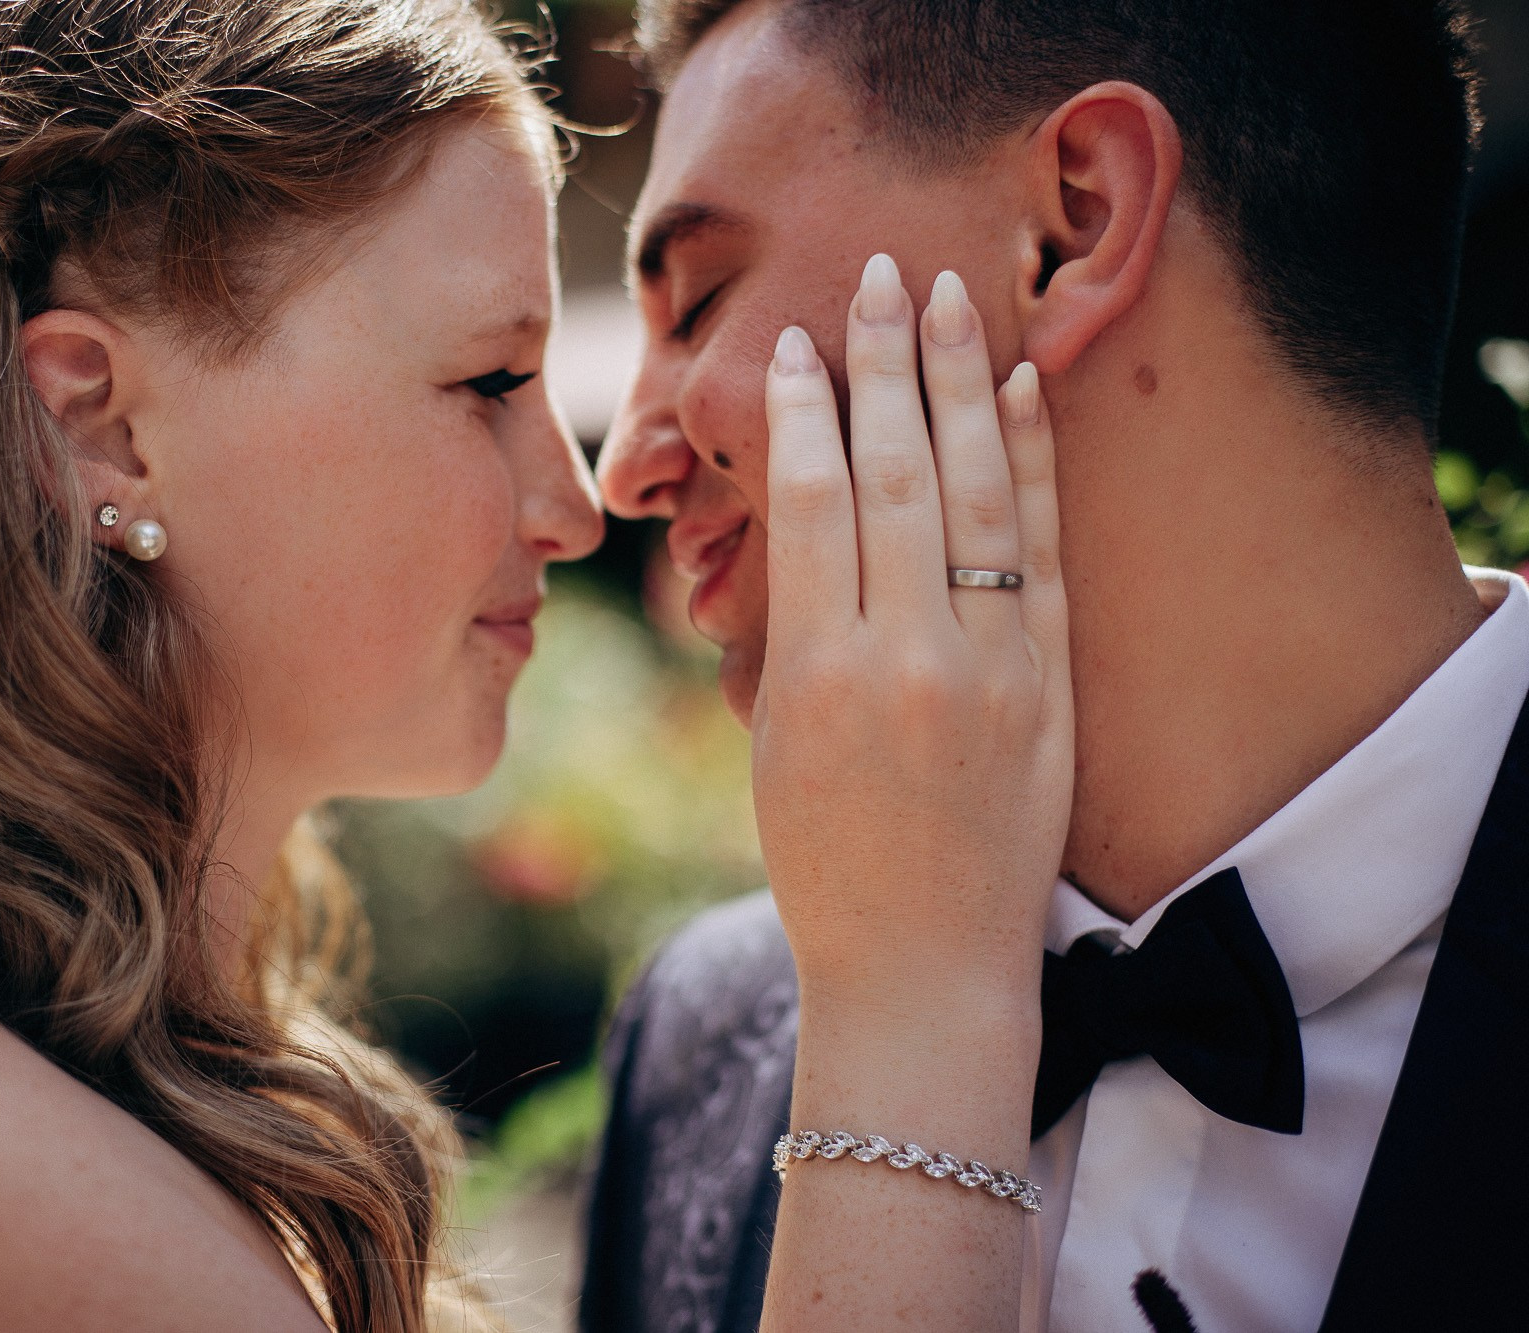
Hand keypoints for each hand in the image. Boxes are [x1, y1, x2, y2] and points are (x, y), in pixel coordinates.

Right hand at [754, 252, 1070, 1028]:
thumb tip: (807, 526)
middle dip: (884, 363)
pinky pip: (1043, 550)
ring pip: (971, 493)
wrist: (928, 967)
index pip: (812, 504)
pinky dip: (1032, 463)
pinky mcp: (1050, 684)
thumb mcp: (772, 749)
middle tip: (880, 275)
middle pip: (893, 474)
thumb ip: (791, 633)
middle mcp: (907, 656)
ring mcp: (991, 667)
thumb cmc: (827, 867)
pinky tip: (1020, 390)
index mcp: (816, 675)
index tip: (802, 346)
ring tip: (950, 296)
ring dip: (958, 383)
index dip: (807, 413)